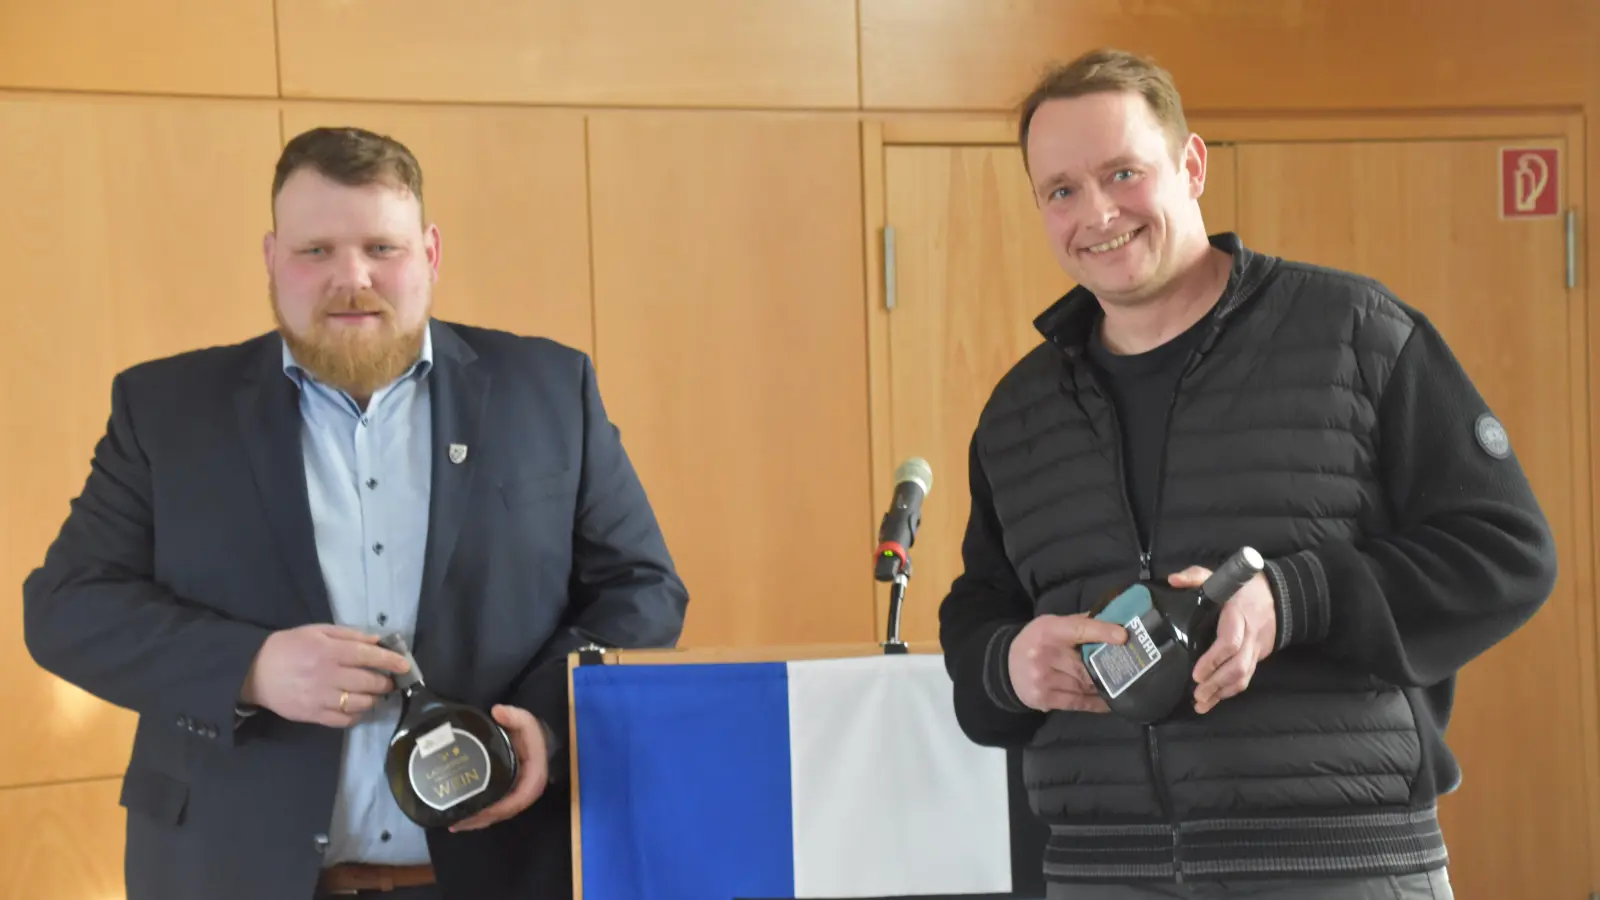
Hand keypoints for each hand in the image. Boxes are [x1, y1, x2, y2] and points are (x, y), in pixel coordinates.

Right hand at [239, 624, 409, 727]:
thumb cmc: (289, 646)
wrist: (255, 671)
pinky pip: (344, 721)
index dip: (391, 661)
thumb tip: (377, 641)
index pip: (369, 657)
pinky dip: (357, 716)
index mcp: (330, 652)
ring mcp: (321, 699)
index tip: (405, 665)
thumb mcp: (318, 631)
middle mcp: (328, 676)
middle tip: (390, 681)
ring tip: (375, 694)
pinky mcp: (314, 716)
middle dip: (386, 683)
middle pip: (369, 683)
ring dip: (374, 700)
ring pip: (361, 704)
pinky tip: (359, 708)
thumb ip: (349, 635)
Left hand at [449, 705, 550, 831]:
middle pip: (504, 811)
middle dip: (482, 818)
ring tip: (453, 823)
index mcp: (533, 776)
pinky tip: (459, 818)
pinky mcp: (505, 794)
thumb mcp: (527, 721)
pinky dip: (478, 816)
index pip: (520, 798)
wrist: (532, 738)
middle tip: (457, 821)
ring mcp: (514, 794)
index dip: (501, 807)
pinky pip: (493, 809)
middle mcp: (525, 790)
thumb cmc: (529, 733)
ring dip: (478, 821)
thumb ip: (517, 715)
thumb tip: (497, 711)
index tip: (480, 810)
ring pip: (497, 814)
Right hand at [1007, 613, 1128, 712]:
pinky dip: (1096, 703)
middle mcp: (1043, 655)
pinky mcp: (1044, 698)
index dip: (1102, 632)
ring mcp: (1042, 679)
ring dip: (1102, 686)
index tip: (1123, 636)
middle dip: (1106, 668)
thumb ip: (1079, 623)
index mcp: (1048, 630)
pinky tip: (1108, 702)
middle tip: (1129, 667)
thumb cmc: (1035, 642)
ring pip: (1084, 685)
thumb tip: (1113, 622)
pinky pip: (1078, 702)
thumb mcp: (1051, 624)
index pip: (1078, 629)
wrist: (1005, 667)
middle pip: (1084, 665)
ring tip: (1120, 684)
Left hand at [1167, 567, 1276, 713]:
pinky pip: (1247, 677)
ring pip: (1244, 676)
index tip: (1197, 672)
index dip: (1214, 660)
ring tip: (1202, 703)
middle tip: (1198, 693)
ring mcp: (1255, 649)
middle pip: (1238, 666)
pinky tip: (1215, 699)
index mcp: (1238, 616)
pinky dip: (1231, 691)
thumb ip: (1195, 576)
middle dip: (1217, 683)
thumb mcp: (1219, 576)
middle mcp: (1249, 636)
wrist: (1279, 595)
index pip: (1230, 642)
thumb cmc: (1244, 588)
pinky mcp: (1257, 657)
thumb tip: (1173, 580)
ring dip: (1223, 692)